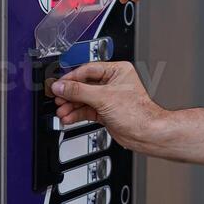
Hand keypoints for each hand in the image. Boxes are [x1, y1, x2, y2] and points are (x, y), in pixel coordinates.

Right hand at [51, 61, 166, 152]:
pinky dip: (77, 114)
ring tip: (61, 110)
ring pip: (84, 99)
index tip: (58, 85)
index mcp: (117, 71)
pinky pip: (87, 110)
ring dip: (71, 105)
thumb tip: (61, 86)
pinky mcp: (106, 112)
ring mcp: (109, 98)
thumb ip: (78, 91)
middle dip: (70, 94)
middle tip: (57, 98)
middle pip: (84, 85)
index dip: (71, 78)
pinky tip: (68, 117)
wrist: (145, 134)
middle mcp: (113, 83)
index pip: (88, 70)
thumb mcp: (103, 97)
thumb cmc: (137, 113)